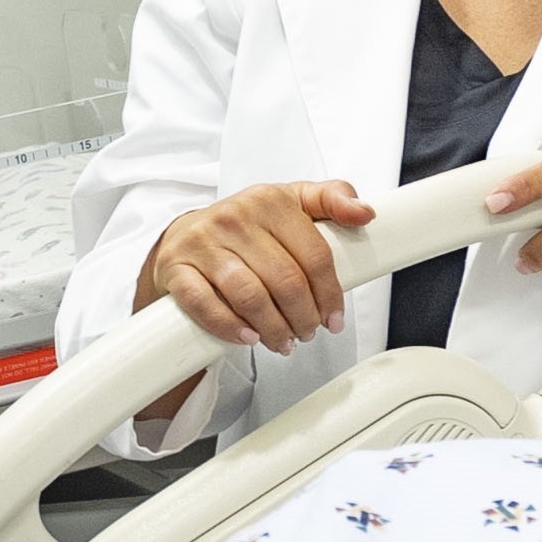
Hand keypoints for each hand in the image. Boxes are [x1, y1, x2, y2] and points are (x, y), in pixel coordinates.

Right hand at [135, 181, 376, 353]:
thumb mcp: (291, 204)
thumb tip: (365, 212)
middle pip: (285, 280)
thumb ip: (331, 201)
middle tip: (307, 333)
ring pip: (249, 295)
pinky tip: (247, 337)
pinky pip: (204, 303)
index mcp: (269, 200)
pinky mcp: (176, 268)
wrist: (185, 237)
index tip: (333, 319)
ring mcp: (202, 243)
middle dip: (303, 317)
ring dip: (273, 328)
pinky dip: (229, 326)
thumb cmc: (246, 226)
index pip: (314, 255)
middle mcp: (234, 217)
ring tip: (282, 341)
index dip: (329, 294)